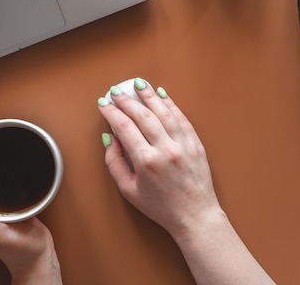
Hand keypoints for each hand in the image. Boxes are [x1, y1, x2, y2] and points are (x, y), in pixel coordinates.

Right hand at [97, 79, 224, 239]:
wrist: (194, 215)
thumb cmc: (160, 206)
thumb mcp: (128, 190)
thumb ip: (115, 163)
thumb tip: (110, 138)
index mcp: (146, 161)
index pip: (124, 127)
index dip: (111, 112)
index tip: (104, 103)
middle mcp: (165, 149)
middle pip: (142, 115)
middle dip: (127, 100)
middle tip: (116, 91)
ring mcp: (183, 144)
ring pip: (163, 112)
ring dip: (149, 95)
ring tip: (138, 84)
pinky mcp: (195, 143)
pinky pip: (181, 118)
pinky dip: (170, 105)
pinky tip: (162, 95)